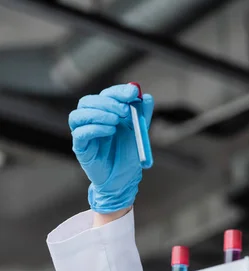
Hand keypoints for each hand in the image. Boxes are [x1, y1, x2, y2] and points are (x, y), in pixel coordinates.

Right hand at [68, 84, 153, 213]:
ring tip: (115, 122)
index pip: (106, 94)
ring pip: (78, 115)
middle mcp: (92, 120)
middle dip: (107, 102)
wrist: (125, 177)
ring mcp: (84, 133)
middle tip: (124, 111)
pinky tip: (110, 131)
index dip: (118, 91)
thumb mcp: (140, 131)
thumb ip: (143, 115)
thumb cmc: (130, 153)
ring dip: (98, 114)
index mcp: (106, 113)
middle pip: (88, 101)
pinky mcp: (80, 147)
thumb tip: (147, 97)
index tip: (133, 93)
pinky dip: (94, 128)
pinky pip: (79, 133)